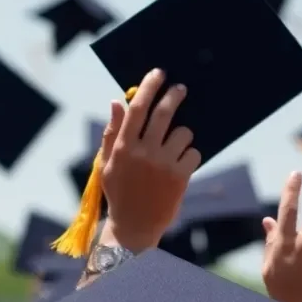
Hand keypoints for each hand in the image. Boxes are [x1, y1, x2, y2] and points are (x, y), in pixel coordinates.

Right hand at [100, 68, 200, 251]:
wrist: (134, 227)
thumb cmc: (119, 192)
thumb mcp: (107, 163)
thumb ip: (112, 132)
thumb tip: (117, 101)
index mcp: (123, 147)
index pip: (137, 108)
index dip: (149, 87)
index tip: (158, 74)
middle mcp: (143, 153)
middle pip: (163, 113)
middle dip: (174, 96)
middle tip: (181, 89)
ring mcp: (163, 165)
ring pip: (183, 133)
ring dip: (182, 134)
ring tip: (174, 147)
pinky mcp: (180, 178)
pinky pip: (193, 153)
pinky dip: (190, 155)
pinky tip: (180, 165)